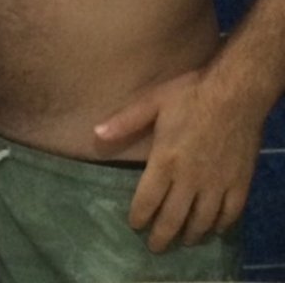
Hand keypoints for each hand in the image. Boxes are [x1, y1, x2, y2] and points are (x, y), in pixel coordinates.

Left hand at [94, 69, 263, 252]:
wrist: (235, 91)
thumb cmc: (191, 94)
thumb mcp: (153, 101)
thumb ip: (125, 122)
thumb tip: (96, 133)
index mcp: (165, 161)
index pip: (147, 201)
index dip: (139, 218)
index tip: (136, 224)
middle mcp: (189, 179)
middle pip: (172, 219)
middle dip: (161, 236)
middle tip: (155, 246)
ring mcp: (216, 184)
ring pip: (201, 222)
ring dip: (189, 235)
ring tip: (182, 239)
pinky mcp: (239, 182)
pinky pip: (230, 214)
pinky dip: (220, 225)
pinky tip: (214, 227)